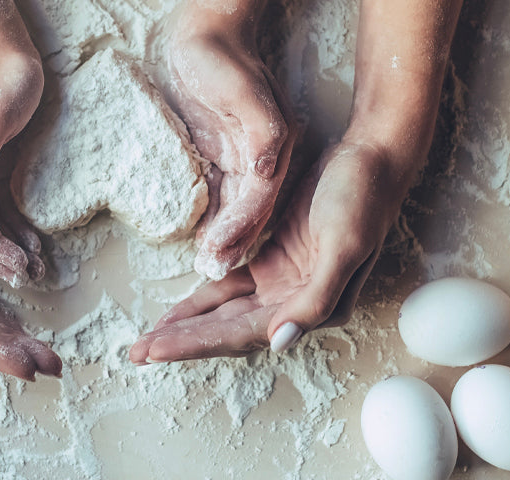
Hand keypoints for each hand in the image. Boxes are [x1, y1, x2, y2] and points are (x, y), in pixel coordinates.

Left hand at [129, 140, 407, 362]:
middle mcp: (295, 303)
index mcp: (314, 308)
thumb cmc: (362, 198)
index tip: (156, 350)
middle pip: (229, 331)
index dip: (198, 344)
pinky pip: (230, 286)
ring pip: (225, 312)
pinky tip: (177, 310)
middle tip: (136, 352)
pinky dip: (202, 298)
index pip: (244, 335)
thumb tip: (279, 341)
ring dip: (189, 326)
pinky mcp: (273, 259)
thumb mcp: (344, 246)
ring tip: (148, 341)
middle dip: (184, 343)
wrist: (373, 157)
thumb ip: (315, 298)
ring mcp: (283, 282)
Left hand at [166, 29, 296, 279]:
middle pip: (250, 211)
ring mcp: (242, 157)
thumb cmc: (222, 59)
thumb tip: (267, 169)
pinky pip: (220, 194)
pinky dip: (211, 218)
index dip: (241, 228)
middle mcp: (262, 158)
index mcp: (273, 146)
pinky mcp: (222, 154)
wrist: (207, 31)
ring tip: (206, 266)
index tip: (219, 254)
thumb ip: (262, 131)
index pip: (260, 198)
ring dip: (222, 237)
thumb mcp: (245, 91)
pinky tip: (199, 239)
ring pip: (235, 208)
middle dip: (233, 243)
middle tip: (213, 270)